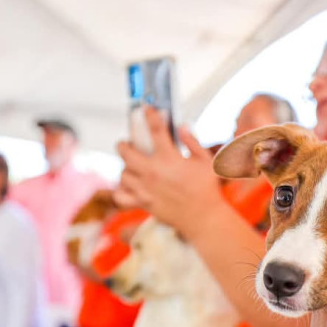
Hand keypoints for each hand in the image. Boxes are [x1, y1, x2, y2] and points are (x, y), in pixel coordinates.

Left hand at [114, 106, 224, 237]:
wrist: (203, 217)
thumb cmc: (207, 189)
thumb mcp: (205, 161)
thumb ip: (193, 142)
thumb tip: (182, 127)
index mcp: (170, 158)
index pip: (156, 130)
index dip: (150, 115)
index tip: (146, 108)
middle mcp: (153, 172)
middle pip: (125, 152)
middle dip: (123, 144)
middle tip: (127, 144)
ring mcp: (146, 188)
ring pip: (123, 173)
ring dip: (125, 168)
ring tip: (132, 167)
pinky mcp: (143, 203)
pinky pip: (120, 196)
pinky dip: (121, 191)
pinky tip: (129, 186)